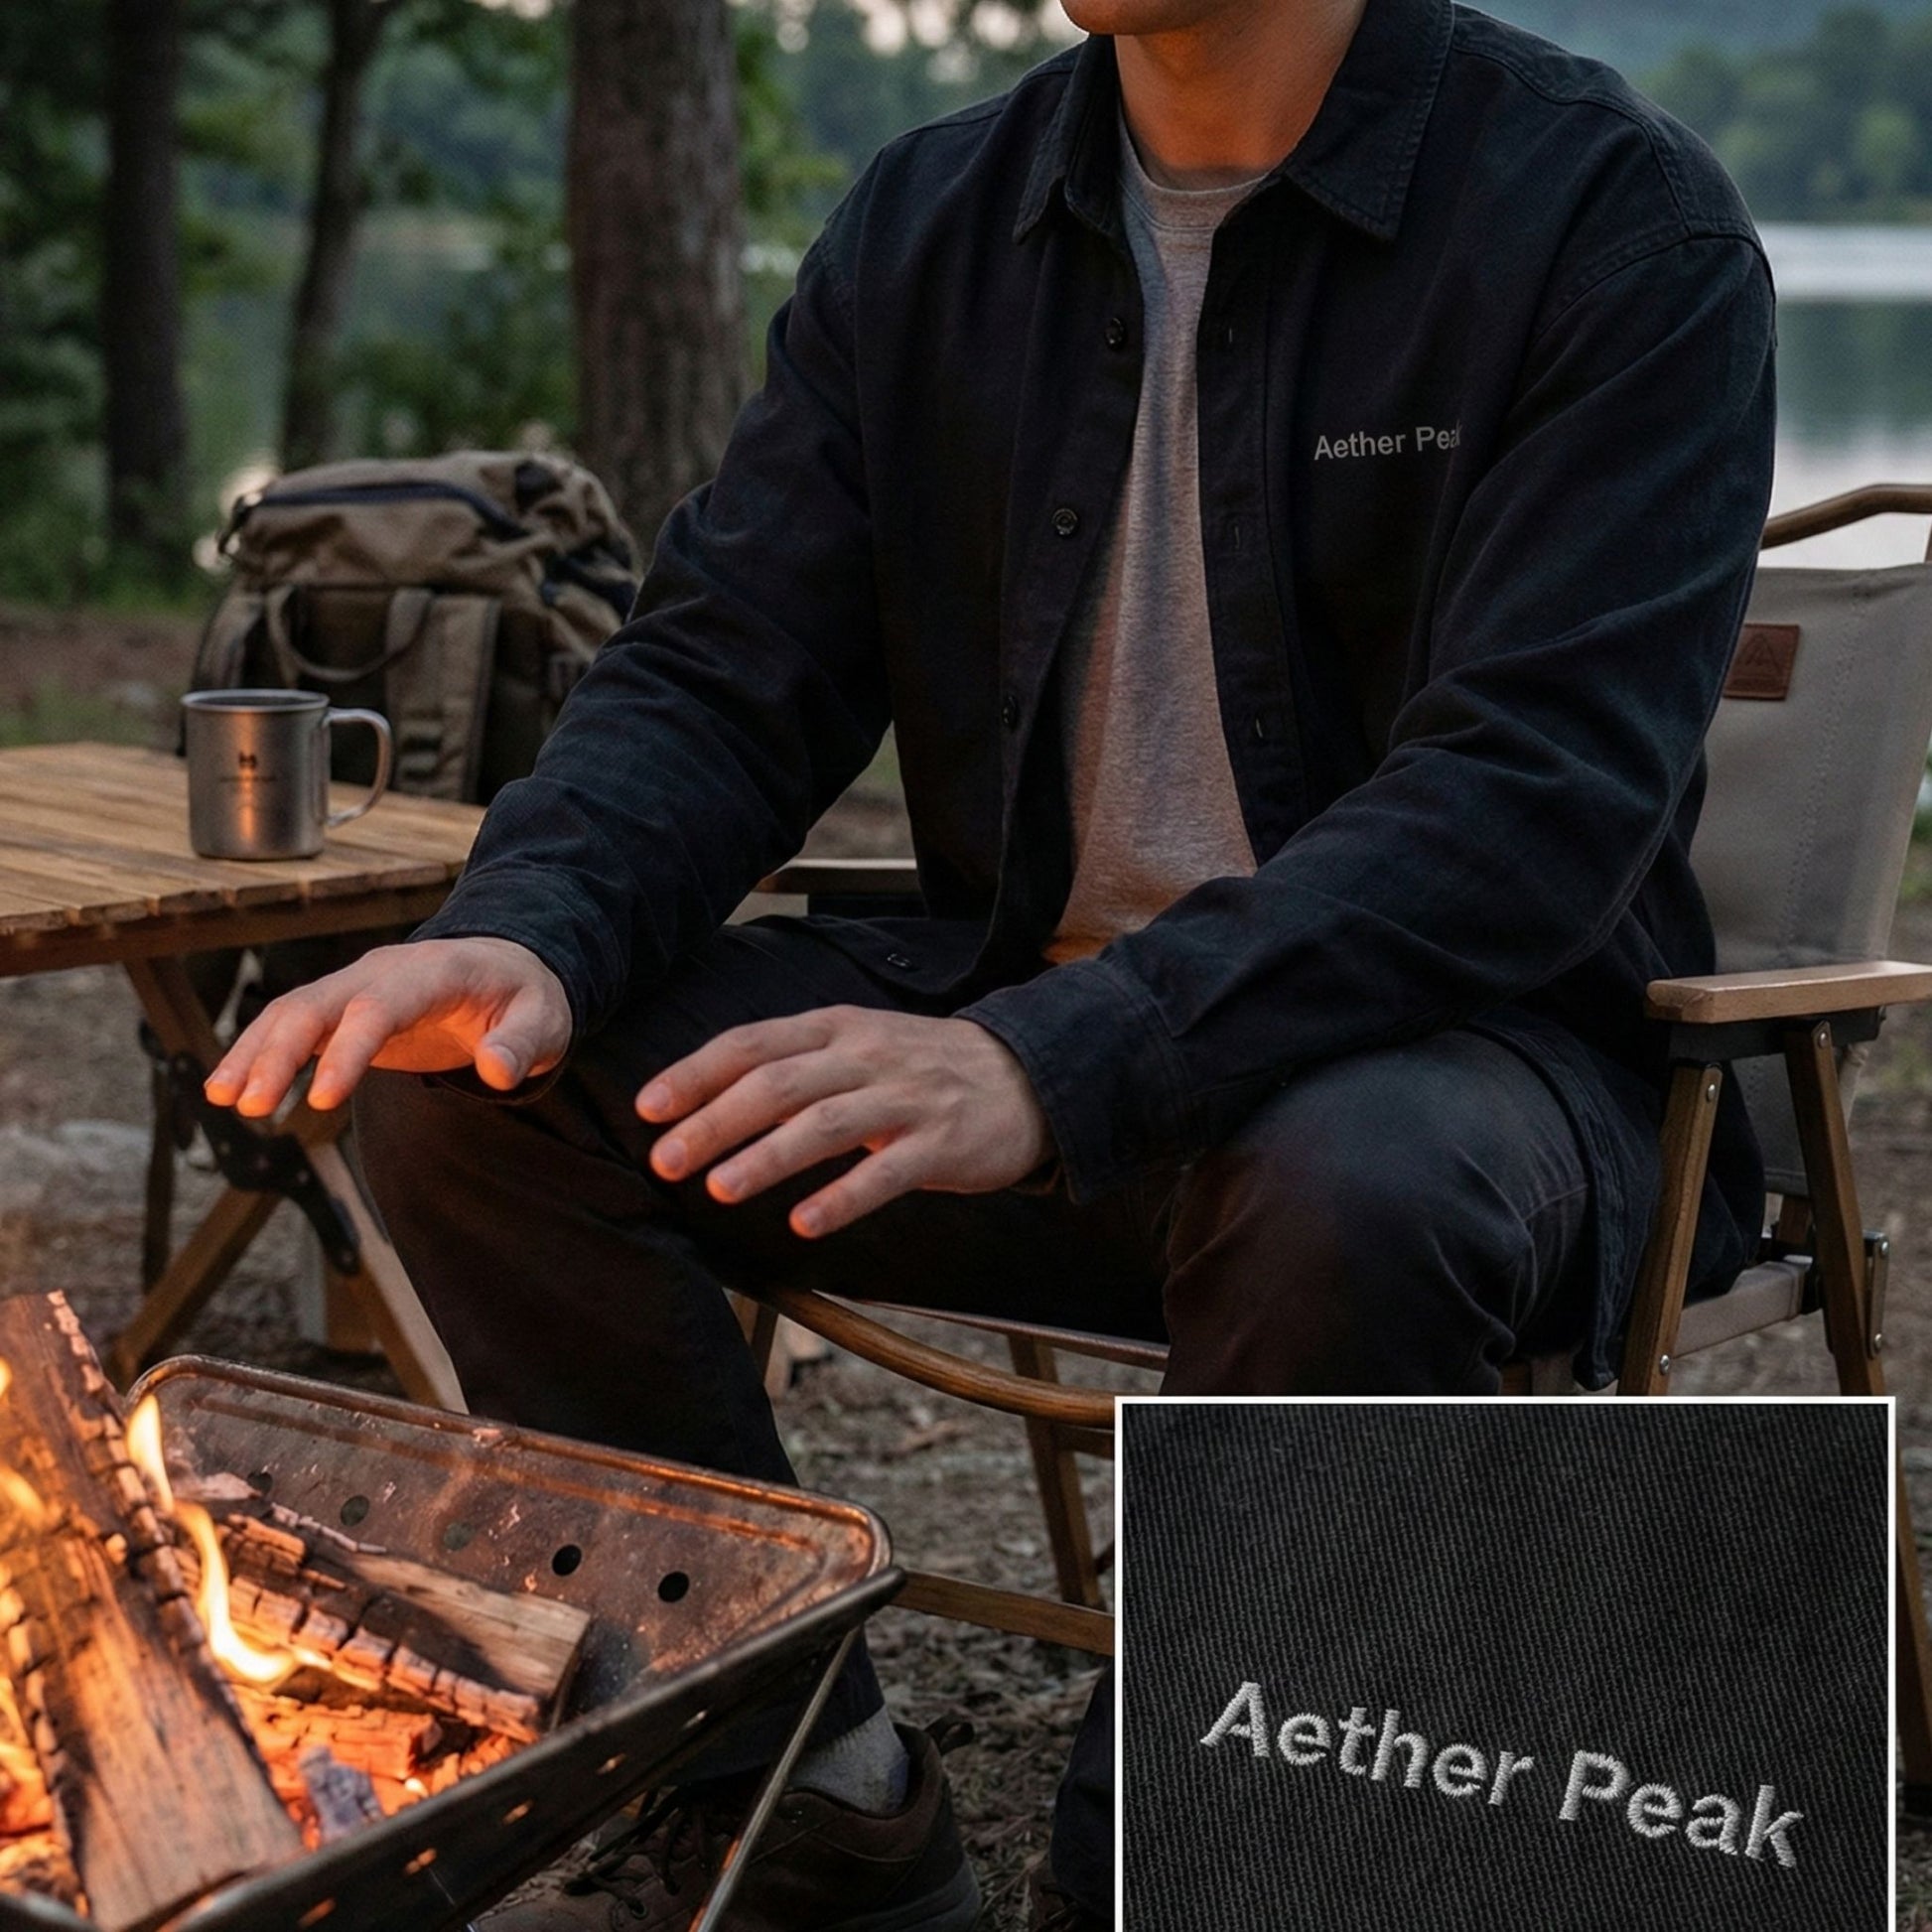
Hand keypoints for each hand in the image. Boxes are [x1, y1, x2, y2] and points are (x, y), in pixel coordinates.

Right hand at [204, 937, 571, 1116]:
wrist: (509, 967)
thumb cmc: (526, 998)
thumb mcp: (545, 1020)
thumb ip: (522, 1043)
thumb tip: (497, 1072)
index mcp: (432, 972)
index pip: (379, 1007)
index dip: (348, 1050)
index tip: (323, 1101)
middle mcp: (383, 972)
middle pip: (318, 1004)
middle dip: (279, 1052)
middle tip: (251, 1106)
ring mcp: (357, 985)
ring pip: (292, 1011)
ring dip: (255, 1052)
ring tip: (225, 1100)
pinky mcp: (344, 1008)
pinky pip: (292, 1025)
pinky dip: (258, 1052)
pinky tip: (229, 1089)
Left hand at [638, 1007, 1050, 1237]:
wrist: (1024, 1073)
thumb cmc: (923, 1067)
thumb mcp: (858, 1044)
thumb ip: (794, 1063)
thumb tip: (708, 1099)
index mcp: (836, 1028)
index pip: (752, 1043)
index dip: (696, 1074)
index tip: (649, 1108)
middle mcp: (865, 1056)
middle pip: (778, 1083)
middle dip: (715, 1122)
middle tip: (666, 1161)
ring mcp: (905, 1099)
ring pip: (824, 1123)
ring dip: (767, 1157)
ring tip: (719, 1189)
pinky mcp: (940, 1144)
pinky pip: (885, 1172)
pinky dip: (842, 1197)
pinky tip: (806, 1223)